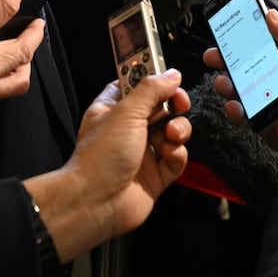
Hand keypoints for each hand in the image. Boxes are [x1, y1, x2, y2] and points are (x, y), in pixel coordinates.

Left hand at [26, 70, 191, 261]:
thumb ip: (151, 90)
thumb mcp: (126, 112)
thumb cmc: (102, 154)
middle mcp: (129, 130)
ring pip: (173, 132)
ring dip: (178, 130)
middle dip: (174, 106)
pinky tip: (169, 155)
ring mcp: (144, 153)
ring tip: (172, 136)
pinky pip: (177, 158)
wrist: (97, 202)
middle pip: (161, 108)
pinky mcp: (157, 175)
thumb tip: (172, 74)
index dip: (154, 81)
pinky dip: (177, 154)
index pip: (137, 87)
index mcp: (113, 110)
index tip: (169, 80)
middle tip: (179, 104)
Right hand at [206, 8, 277, 166]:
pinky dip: (237, 110)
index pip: (272, 37)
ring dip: (229, 83)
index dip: (254, 29)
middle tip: (216, 53)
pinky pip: (248, 112)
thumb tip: (271, 14)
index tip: (235, 21)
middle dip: (230, 56)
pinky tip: (236, 106)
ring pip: (244, 86)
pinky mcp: (272, 117)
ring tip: (224, 82)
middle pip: (250, 62)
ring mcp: (277, 96)